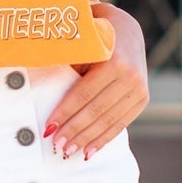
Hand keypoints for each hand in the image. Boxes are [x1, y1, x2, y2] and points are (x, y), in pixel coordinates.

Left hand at [44, 3, 149, 159]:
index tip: (49, 127)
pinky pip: (121, 124)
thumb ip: (66, 60)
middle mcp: (130, 76)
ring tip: (69, 151)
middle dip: (74, 130)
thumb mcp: (80, 42)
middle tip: (56, 145)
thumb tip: (39, 83)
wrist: (127, 31)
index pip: (84, 93)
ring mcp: (139, 89)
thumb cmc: (93, 35)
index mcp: (114, 59)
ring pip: (108, 121)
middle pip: (96, 110)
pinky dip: (104, 139)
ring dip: (87, 138)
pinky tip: (89, 151)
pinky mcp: (142, 99)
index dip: (65, 112)